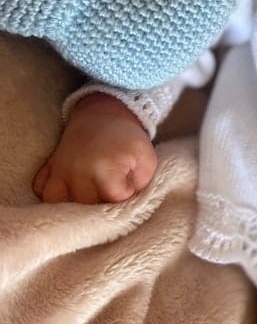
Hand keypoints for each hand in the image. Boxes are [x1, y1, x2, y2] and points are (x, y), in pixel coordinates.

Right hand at [33, 93, 157, 203]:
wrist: (102, 115)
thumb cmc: (128, 140)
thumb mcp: (147, 159)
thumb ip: (141, 185)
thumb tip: (127, 204)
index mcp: (103, 169)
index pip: (113, 201)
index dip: (124, 199)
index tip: (128, 189)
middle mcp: (76, 172)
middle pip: (86, 207)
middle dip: (101, 206)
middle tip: (111, 196)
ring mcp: (59, 170)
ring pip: (58, 204)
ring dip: (74, 207)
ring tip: (89, 200)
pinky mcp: (48, 168)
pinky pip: (42, 191)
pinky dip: (52, 196)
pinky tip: (68, 194)